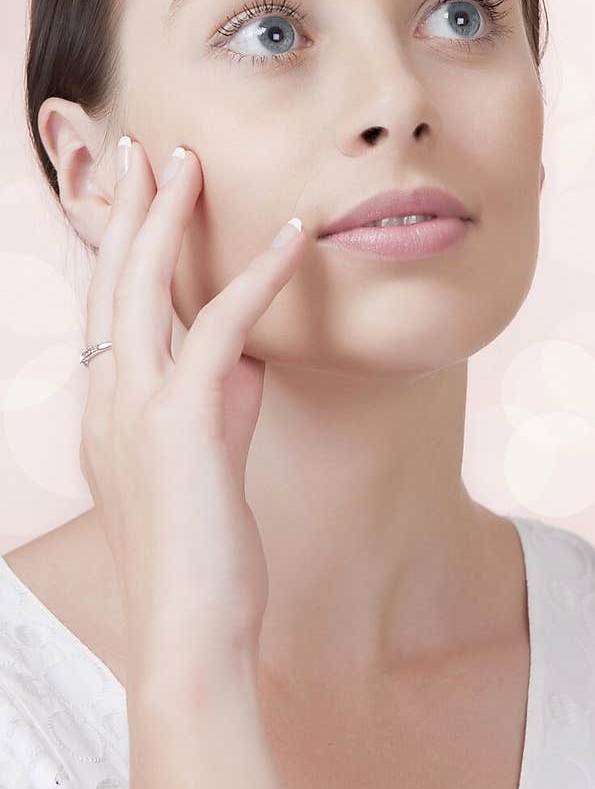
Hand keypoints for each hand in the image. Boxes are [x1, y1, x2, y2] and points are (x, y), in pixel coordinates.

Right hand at [78, 137, 307, 674]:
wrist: (189, 636)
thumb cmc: (203, 560)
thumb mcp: (208, 466)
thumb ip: (221, 404)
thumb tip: (250, 357)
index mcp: (105, 415)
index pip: (109, 312)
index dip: (123, 250)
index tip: (143, 199)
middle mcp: (105, 403)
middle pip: (110, 283)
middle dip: (127, 211)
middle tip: (147, 152)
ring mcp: (133, 411)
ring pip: (141, 288)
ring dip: (167, 217)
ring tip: (189, 161)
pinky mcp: (180, 424)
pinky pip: (221, 327)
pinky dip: (259, 273)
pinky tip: (294, 234)